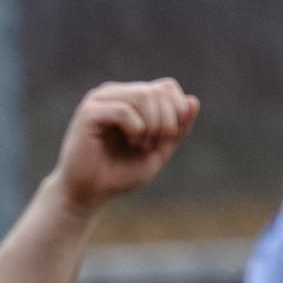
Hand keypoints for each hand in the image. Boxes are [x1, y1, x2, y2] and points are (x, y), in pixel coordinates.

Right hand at [52, 80, 197, 212]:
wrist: (89, 195)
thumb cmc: (119, 174)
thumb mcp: (158, 151)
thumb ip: (177, 128)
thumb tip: (193, 101)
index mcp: (131, 98)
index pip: (166, 87)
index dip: (177, 111)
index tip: (168, 139)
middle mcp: (115, 93)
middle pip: (158, 90)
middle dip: (166, 121)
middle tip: (154, 145)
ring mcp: (100, 100)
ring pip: (144, 95)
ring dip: (153, 124)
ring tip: (143, 145)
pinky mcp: (88, 113)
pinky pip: (124, 110)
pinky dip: (136, 129)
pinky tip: (132, 142)